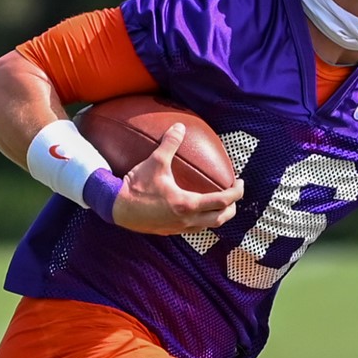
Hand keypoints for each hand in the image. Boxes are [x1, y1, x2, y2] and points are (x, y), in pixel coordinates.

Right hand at [111, 123, 243, 234]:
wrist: (116, 207)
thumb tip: (179, 127)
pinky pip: (194, 229)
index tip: (241, 183)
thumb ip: (170, 144)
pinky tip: (197, 209)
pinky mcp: (169, 231)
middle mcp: (187, 220)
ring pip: (208, 226)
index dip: (237, 193)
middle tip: (233, 193)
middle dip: (232, 207)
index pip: (222, 201)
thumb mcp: (155, 162)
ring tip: (219, 203)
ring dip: (218, 215)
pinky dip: (202, 220)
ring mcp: (178, 228)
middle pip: (221, 218)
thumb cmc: (136, 186)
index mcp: (188, 204)